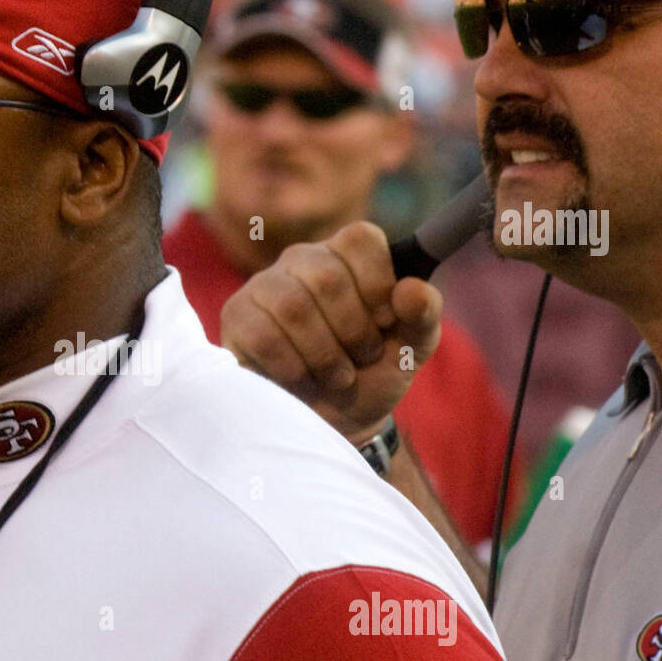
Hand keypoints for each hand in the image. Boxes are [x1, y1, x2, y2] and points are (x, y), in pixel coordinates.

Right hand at [219, 221, 442, 441]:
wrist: (337, 421)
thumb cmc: (373, 374)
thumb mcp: (411, 348)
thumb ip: (424, 315)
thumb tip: (411, 289)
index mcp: (346, 255)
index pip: (361, 240)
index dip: (378, 285)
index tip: (385, 322)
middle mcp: (302, 260)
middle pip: (327, 277)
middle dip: (352, 330)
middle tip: (360, 356)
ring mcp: (264, 285)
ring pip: (293, 306)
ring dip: (323, 354)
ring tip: (335, 375)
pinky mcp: (237, 316)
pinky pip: (264, 335)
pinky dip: (293, 367)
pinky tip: (301, 378)